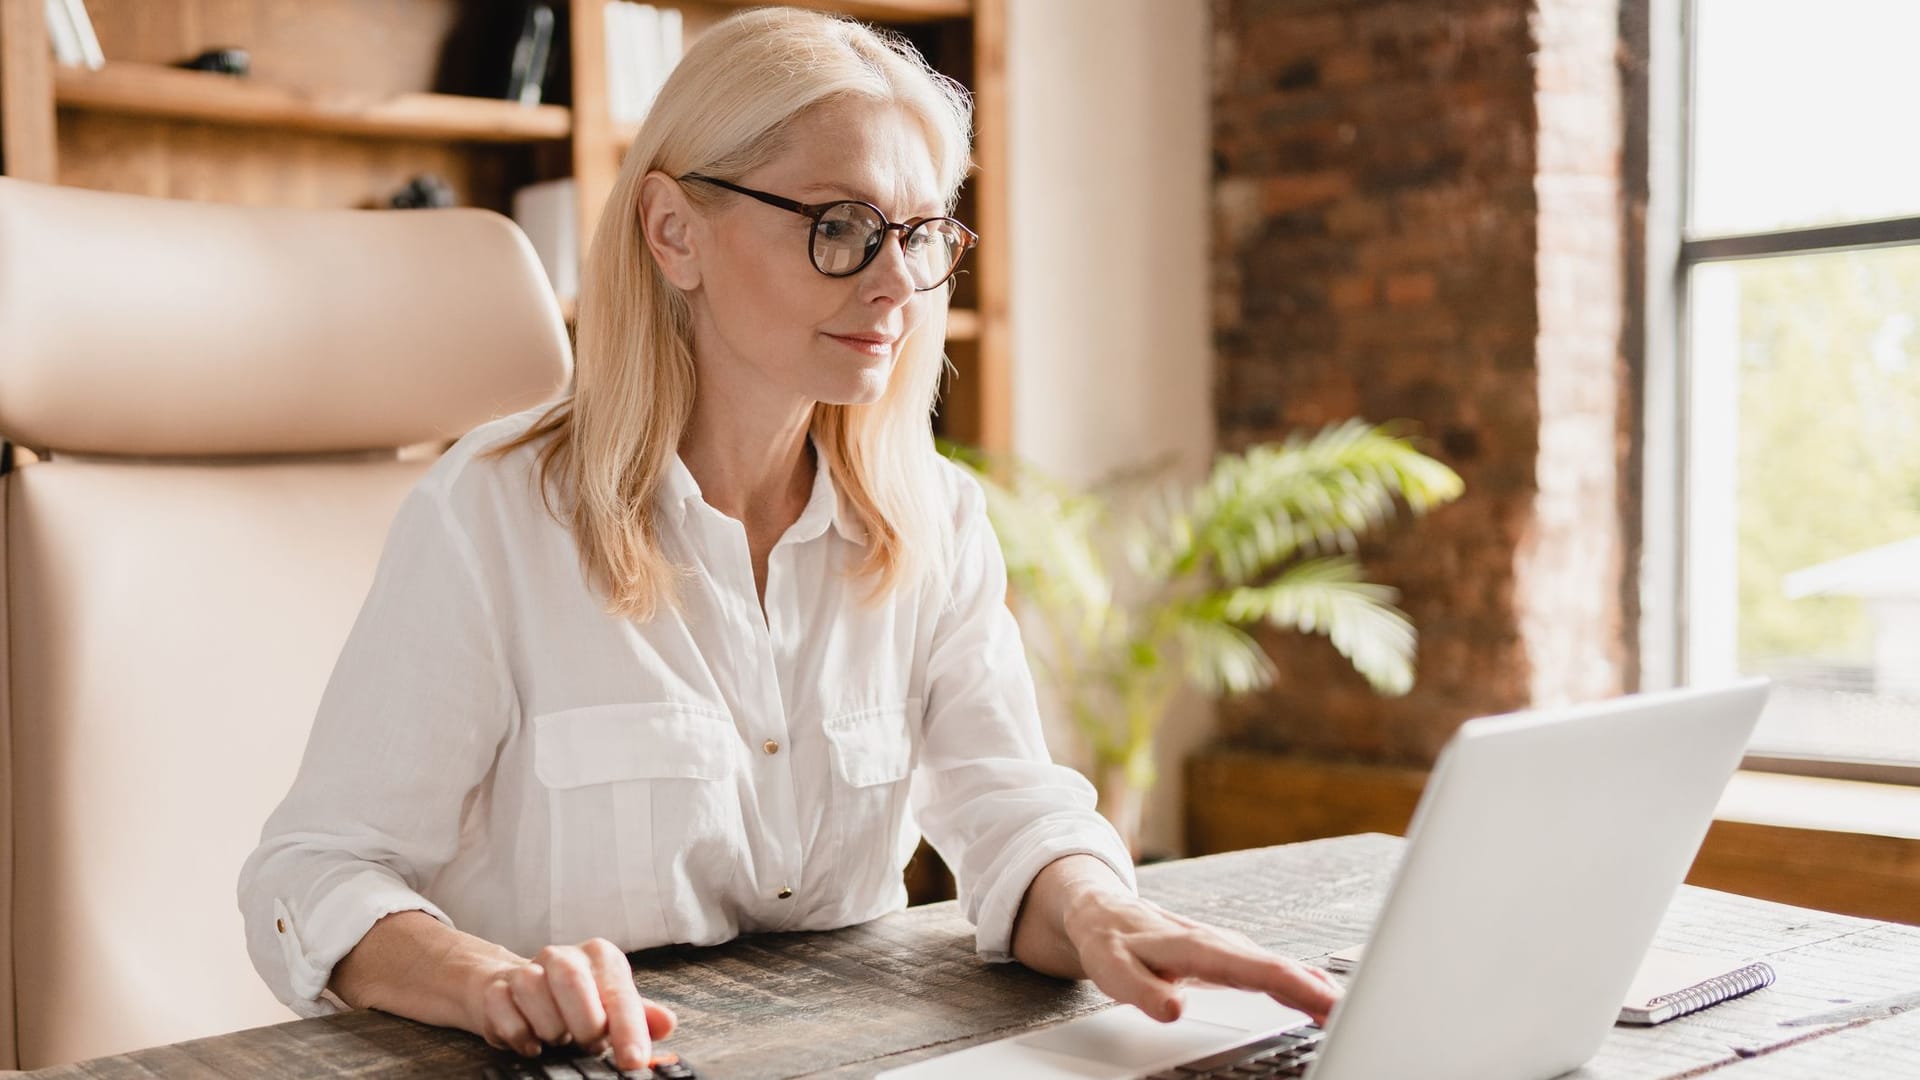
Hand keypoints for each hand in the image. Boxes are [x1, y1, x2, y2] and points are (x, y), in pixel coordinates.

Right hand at [466, 938, 676, 1070]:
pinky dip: (520, 1034)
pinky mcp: (496, 989)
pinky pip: (504, 1012)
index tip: (634, 1060)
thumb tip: (666, 1024)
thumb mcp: (611, 1006)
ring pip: (534, 993)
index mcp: (600, 957)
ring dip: (550, 1029)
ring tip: (558, 1038)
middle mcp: (563, 955)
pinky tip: (532, 1044)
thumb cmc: (576, 1001)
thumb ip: (640, 1016)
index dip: (628, 1028)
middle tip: (588, 1045)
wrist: (517, 988)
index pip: (618, 992)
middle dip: (584, 1024)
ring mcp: (526, 969)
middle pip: (573, 981)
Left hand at [1064, 892, 1340, 1026]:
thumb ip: (1143, 992)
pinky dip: (1298, 981)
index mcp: (1194, 947)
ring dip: (1313, 987)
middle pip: (1275, 968)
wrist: (1102, 914)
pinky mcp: (1227, 955)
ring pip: (1277, 966)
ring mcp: (1225, 947)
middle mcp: (1217, 943)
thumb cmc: (1109, 943)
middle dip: (1316, 990)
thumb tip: (1174, 1009)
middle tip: (1352, 1015)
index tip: (1326, 1003)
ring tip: (1345, 1011)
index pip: (1254, 969)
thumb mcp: (1113, 970)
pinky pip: (1270, 968)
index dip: (1293, 986)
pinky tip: (1318, 994)